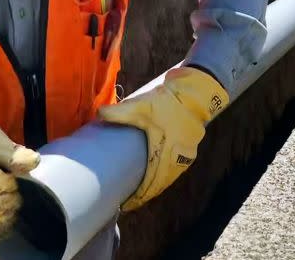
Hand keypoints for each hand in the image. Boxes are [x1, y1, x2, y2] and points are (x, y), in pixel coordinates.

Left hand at [98, 66, 228, 210]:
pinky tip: (158, 175)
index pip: (153, 181)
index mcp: (167, 152)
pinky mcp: (190, 148)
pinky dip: (165, 175)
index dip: (140, 195)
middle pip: (162, 183)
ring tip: (143, 191)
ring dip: (157, 185)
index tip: (128, 203)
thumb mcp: (142, 106)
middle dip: (147, 193)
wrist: (195, 93)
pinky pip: (176, 168)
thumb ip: (120, 112)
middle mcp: (180, 157)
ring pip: (170, 176)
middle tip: (132, 200)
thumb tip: (99, 114)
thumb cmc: (168, 102)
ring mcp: (187, 154)